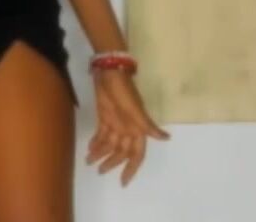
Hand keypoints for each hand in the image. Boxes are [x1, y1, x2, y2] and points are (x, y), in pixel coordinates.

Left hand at [85, 69, 169, 186]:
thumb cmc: (124, 91)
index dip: (131, 169)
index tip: (123, 182)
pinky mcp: (104, 116)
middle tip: (99, 172)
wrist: (110, 73)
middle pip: (120, 152)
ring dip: (100, 153)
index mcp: (137, 129)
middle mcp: (127, 129)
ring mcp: (115, 123)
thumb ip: (148, 125)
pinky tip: (89, 149)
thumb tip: (166, 138)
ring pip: (108, 144)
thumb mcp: (136, 109)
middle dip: (111, 163)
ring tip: (89, 162)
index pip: (136, 155)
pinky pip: (101, 134)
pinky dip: (95, 142)